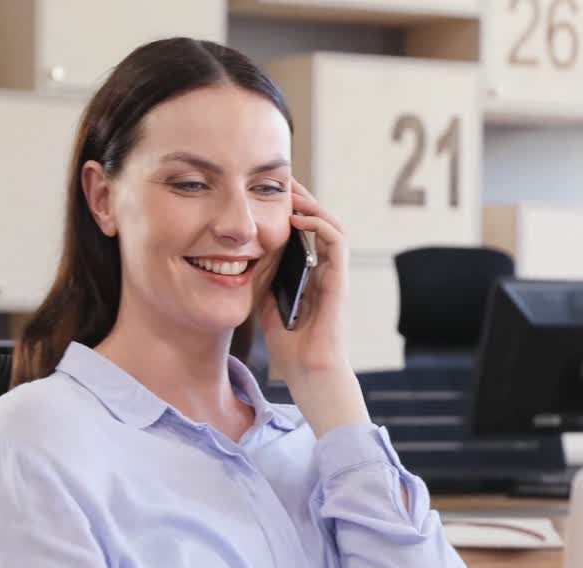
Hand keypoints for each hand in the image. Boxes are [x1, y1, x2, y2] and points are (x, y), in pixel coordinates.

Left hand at [257, 179, 350, 377]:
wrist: (308, 372)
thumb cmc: (290, 346)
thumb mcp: (264, 301)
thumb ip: (261, 277)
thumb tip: (242, 253)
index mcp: (311, 274)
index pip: (305, 232)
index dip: (290, 210)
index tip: (267, 192)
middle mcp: (327, 270)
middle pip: (319, 223)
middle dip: (301, 199)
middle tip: (278, 180)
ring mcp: (335, 274)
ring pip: (332, 225)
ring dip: (312, 205)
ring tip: (290, 192)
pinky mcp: (339, 281)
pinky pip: (336, 242)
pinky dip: (319, 225)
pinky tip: (298, 218)